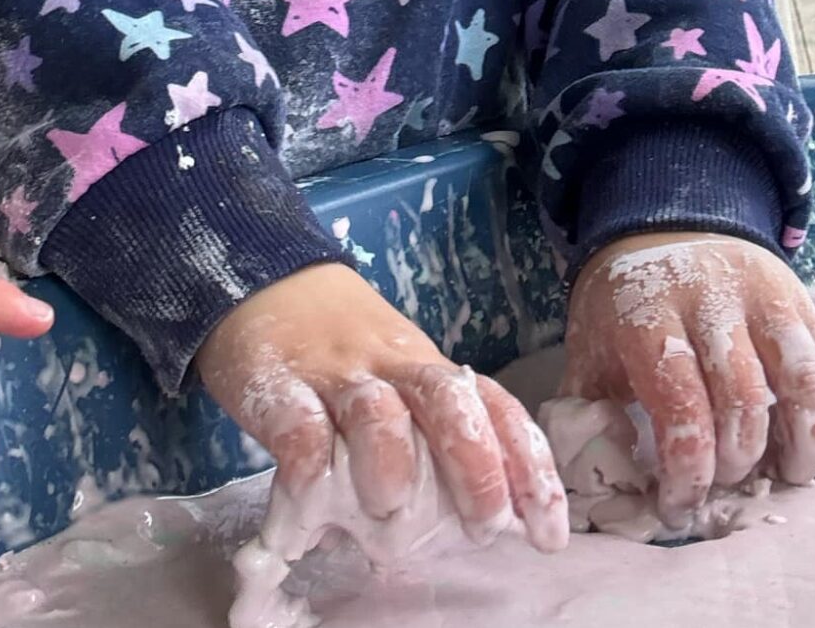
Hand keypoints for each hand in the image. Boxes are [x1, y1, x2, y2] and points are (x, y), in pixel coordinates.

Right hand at [195, 262, 566, 551]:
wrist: (264, 280)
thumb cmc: (342, 347)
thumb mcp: (397, 381)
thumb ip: (430, 441)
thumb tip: (483, 523)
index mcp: (426, 368)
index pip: (491, 407)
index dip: (526, 467)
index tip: (549, 533)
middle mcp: (390, 367)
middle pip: (448, 402)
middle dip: (476, 467)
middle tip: (484, 529)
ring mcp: (334, 375)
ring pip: (377, 413)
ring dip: (392, 466)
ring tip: (389, 511)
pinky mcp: (276, 384)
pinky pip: (299, 426)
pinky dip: (308, 468)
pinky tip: (311, 503)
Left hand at [562, 230, 814, 529]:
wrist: (665, 224)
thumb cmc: (625, 302)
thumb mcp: (592, 343)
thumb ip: (588, 405)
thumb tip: (592, 476)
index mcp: (649, 315)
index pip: (679, 404)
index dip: (687, 469)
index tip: (680, 507)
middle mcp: (710, 302)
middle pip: (742, 398)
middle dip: (738, 460)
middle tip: (728, 488)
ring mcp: (762, 298)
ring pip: (800, 379)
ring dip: (803, 442)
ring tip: (792, 479)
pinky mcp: (800, 301)